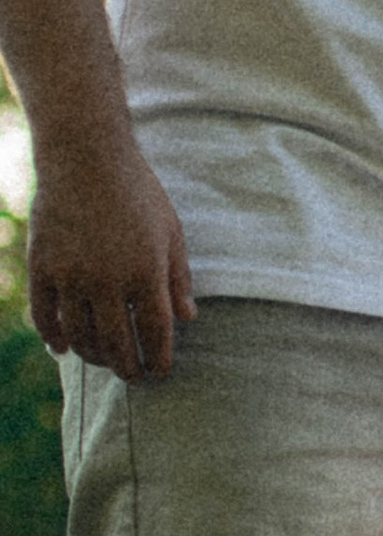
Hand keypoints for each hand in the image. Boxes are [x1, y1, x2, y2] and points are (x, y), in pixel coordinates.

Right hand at [28, 134, 196, 377]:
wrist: (86, 158)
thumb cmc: (138, 193)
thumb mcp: (171, 232)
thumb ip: (178, 278)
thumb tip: (189, 319)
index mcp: (146, 272)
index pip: (155, 332)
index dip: (159, 359)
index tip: (160, 373)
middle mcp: (108, 280)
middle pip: (117, 343)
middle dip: (128, 367)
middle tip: (133, 377)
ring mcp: (71, 275)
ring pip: (79, 335)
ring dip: (93, 356)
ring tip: (104, 362)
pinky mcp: (42, 266)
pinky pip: (45, 315)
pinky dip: (53, 336)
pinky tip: (63, 347)